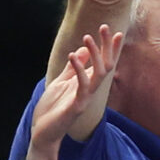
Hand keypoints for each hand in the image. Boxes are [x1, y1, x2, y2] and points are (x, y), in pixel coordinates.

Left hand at [29, 26, 123, 154]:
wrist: (43, 132)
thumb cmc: (52, 109)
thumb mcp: (60, 82)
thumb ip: (72, 68)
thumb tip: (82, 50)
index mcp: (86, 83)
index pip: (103, 63)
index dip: (110, 48)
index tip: (117, 32)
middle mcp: (89, 90)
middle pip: (106, 65)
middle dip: (107, 46)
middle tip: (105, 27)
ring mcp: (85, 98)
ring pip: (98, 74)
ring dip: (95, 55)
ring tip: (87, 37)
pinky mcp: (77, 106)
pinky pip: (82, 86)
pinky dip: (79, 69)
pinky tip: (73, 56)